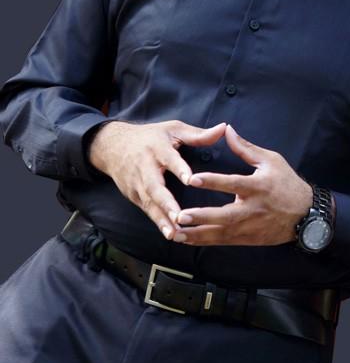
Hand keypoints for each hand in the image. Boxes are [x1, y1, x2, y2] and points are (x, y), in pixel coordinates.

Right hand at [88, 119, 226, 240]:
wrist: (112, 146)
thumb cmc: (150, 137)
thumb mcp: (173, 129)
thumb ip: (198, 134)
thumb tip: (224, 128)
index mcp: (157, 148)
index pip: (168, 158)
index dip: (179, 169)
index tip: (191, 180)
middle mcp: (145, 167)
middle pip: (154, 186)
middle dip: (166, 203)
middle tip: (179, 216)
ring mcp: (137, 184)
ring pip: (149, 202)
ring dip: (162, 219)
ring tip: (175, 233)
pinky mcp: (134, 196)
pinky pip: (147, 210)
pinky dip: (158, 222)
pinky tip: (170, 234)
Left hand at [175, 124, 312, 245]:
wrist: (306, 215)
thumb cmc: (287, 184)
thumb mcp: (271, 160)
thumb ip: (246, 148)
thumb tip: (228, 130)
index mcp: (257, 187)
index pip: (232, 183)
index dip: (212, 181)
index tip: (193, 179)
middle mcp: (252, 209)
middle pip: (224, 215)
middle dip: (201, 217)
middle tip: (180, 216)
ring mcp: (250, 227)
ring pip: (221, 233)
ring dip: (197, 234)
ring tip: (176, 233)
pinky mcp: (248, 239)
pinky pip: (224, 242)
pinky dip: (205, 242)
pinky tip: (188, 240)